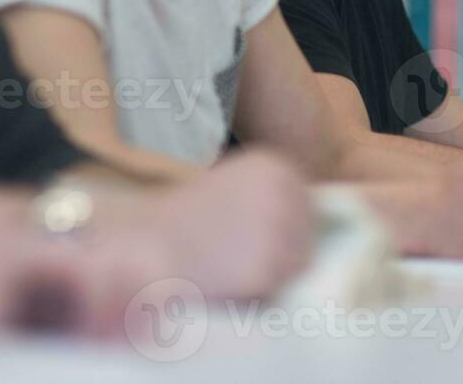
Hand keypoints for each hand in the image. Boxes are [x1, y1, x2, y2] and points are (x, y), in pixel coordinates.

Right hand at [135, 149, 314, 300]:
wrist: (142, 244)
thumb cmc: (183, 220)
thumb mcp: (233, 186)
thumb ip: (274, 198)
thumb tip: (320, 221)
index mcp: (276, 166)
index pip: (311, 208)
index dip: (285, 229)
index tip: (247, 234)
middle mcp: (285, 193)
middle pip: (310, 239)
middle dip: (283, 254)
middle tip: (234, 253)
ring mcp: (277, 232)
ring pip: (299, 269)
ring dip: (273, 277)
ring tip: (229, 266)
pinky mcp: (267, 270)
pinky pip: (280, 292)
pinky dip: (258, 295)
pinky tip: (227, 281)